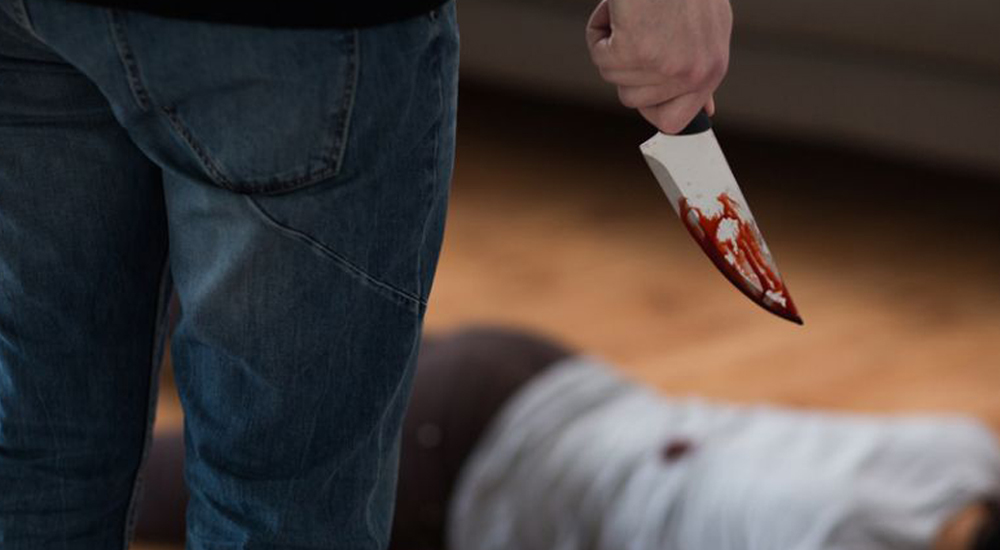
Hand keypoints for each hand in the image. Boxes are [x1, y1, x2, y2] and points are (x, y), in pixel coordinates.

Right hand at [586, 0, 731, 133]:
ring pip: (614, 78)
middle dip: (626, 67)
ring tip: (631, 12)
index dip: (650, 106)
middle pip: (634, 101)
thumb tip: (706, 112)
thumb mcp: (705, 31)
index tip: (640, 85)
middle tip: (639, 29)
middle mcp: (694, 72)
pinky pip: (599, 58)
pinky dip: (598, 32)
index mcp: (713, 68)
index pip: (677, 121)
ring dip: (612, 45)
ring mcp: (666, 65)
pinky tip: (617, 9)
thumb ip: (700, 71)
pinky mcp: (636, 51)